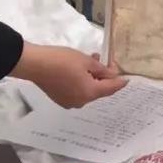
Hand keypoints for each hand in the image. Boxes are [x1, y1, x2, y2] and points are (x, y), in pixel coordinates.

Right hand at [11, 43, 125, 107]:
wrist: (35, 64)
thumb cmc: (63, 60)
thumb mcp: (86, 60)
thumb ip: (102, 69)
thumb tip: (112, 75)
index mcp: (90, 93)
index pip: (111, 88)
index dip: (120, 82)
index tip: (127, 78)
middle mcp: (82, 102)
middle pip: (98, 90)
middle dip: (103, 76)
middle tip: (104, 61)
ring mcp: (70, 102)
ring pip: (87, 90)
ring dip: (92, 77)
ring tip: (90, 61)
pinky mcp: (60, 99)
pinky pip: (77, 91)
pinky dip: (81, 81)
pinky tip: (78, 70)